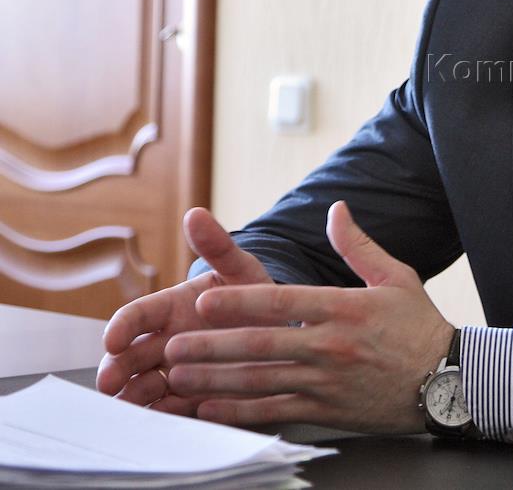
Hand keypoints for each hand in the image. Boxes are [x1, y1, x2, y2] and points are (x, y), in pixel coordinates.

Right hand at [96, 207, 273, 412]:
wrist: (283, 330)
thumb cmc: (255, 295)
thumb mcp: (241, 269)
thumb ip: (217, 247)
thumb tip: (195, 213)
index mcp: (170, 308)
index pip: (136, 315)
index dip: (120, 326)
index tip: (112, 338)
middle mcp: (167, 341)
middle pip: (130, 357)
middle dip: (116, 369)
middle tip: (109, 382)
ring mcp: (178, 370)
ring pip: (144, 386)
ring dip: (134, 397)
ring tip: (130, 406)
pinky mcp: (195, 397)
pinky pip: (173, 410)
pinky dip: (165, 415)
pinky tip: (165, 420)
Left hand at [159, 200, 455, 433]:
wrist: (449, 380)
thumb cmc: (420, 326)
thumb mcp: (396, 276)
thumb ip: (358, 245)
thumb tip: (336, 209)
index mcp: (345, 308)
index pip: (281, 301)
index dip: (238, 301)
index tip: (203, 298)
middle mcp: (331, 345)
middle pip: (260, 344)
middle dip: (211, 346)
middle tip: (172, 346)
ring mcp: (327, 381)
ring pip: (260, 381)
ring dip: (214, 380)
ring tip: (178, 377)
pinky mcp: (328, 410)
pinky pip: (275, 411)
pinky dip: (239, 412)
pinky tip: (210, 409)